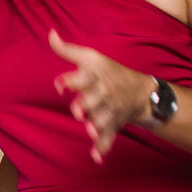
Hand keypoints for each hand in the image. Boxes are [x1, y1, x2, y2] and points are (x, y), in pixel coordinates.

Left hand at [49, 30, 154, 163]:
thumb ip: (66, 49)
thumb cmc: (108, 72)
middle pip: (93, 101)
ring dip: (96, 126)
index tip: (60, 85)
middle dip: (86, 105)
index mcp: (95, 76)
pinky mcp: (113, 125)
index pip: (82, 78)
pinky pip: (109, 138)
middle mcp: (103, 94)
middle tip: (78, 111)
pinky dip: (103, 148)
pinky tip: (96, 158)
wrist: (140, 91)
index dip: (71, 81)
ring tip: (90, 131)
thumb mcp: (90, 57)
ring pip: (102, 120)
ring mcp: (109, 111)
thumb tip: (50, 33)